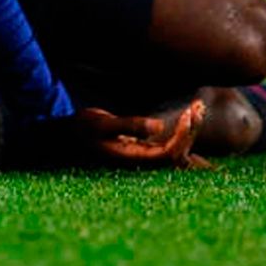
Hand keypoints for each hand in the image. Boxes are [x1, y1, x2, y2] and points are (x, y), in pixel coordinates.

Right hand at [76, 100, 210, 169]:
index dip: (183, 136)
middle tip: (198, 104)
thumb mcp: (102, 123)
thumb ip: (129, 124)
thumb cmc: (82, 129)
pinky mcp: (144, 148)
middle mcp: (141, 160)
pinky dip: (182, 128)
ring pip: (177, 149)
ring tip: (198, 105)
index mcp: (133, 157)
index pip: (169, 153)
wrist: (67, 137)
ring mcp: (144, 155)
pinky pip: (171, 143)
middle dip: (192, 130)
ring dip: (190, 129)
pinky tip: (189, 111)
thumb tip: (159, 126)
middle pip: (178, 154)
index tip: (187, 113)